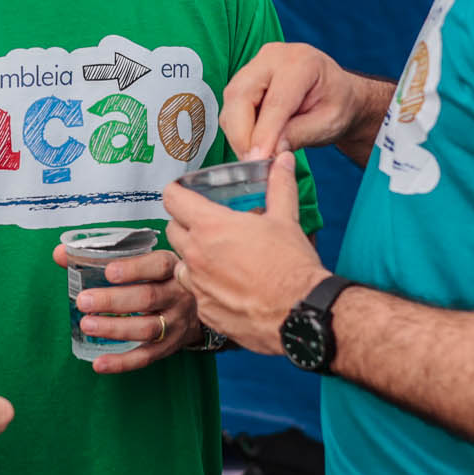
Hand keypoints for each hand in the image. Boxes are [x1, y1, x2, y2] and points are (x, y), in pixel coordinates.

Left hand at [51, 244, 202, 373]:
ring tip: (86, 325)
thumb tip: (60, 254)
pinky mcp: (169, 346)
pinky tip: (99, 363)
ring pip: (147, 328)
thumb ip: (102, 255)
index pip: (158, 265)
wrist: (198, 307)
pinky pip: (146, 356)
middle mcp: (178, 295)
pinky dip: (122, 362)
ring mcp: (176, 323)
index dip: (134, 269)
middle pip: (148, 298)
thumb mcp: (143, 260)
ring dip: (115, 329)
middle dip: (114, 301)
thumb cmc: (161, 278)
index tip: (109, 271)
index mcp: (172, 268)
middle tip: (84, 301)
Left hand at [165, 153, 329, 355]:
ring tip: (220, 258)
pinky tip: (230, 286)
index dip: (176, 192)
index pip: (172, 199)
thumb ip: (279, 186)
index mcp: (211, 227)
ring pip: (181, 264)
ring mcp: (198, 286)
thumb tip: (284, 160)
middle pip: (172, 230)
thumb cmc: (292, 267)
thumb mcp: (286, 219)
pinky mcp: (205, 311)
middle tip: (207, 225)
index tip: (182, 192)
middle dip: (184, 224)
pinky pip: (196, 294)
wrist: (301, 314)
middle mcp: (197, 256)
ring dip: (194, 258)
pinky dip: (207, 287)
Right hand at [220, 42, 366, 160]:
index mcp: (302, 62)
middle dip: (242, 133)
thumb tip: (269, 151)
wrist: (336, 92)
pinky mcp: (245, 77)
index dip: (264, 133)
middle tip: (251, 163)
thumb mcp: (329, 123)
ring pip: (232, 100)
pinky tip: (252, 143)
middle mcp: (273, 56)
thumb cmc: (337, 104)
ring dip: (237, 132)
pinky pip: (232, 104)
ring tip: (254, 156)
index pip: (275, 101)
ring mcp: (256, 64)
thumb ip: (300, 135)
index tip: (259, 159)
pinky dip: (237, 128)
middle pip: (241, 94)